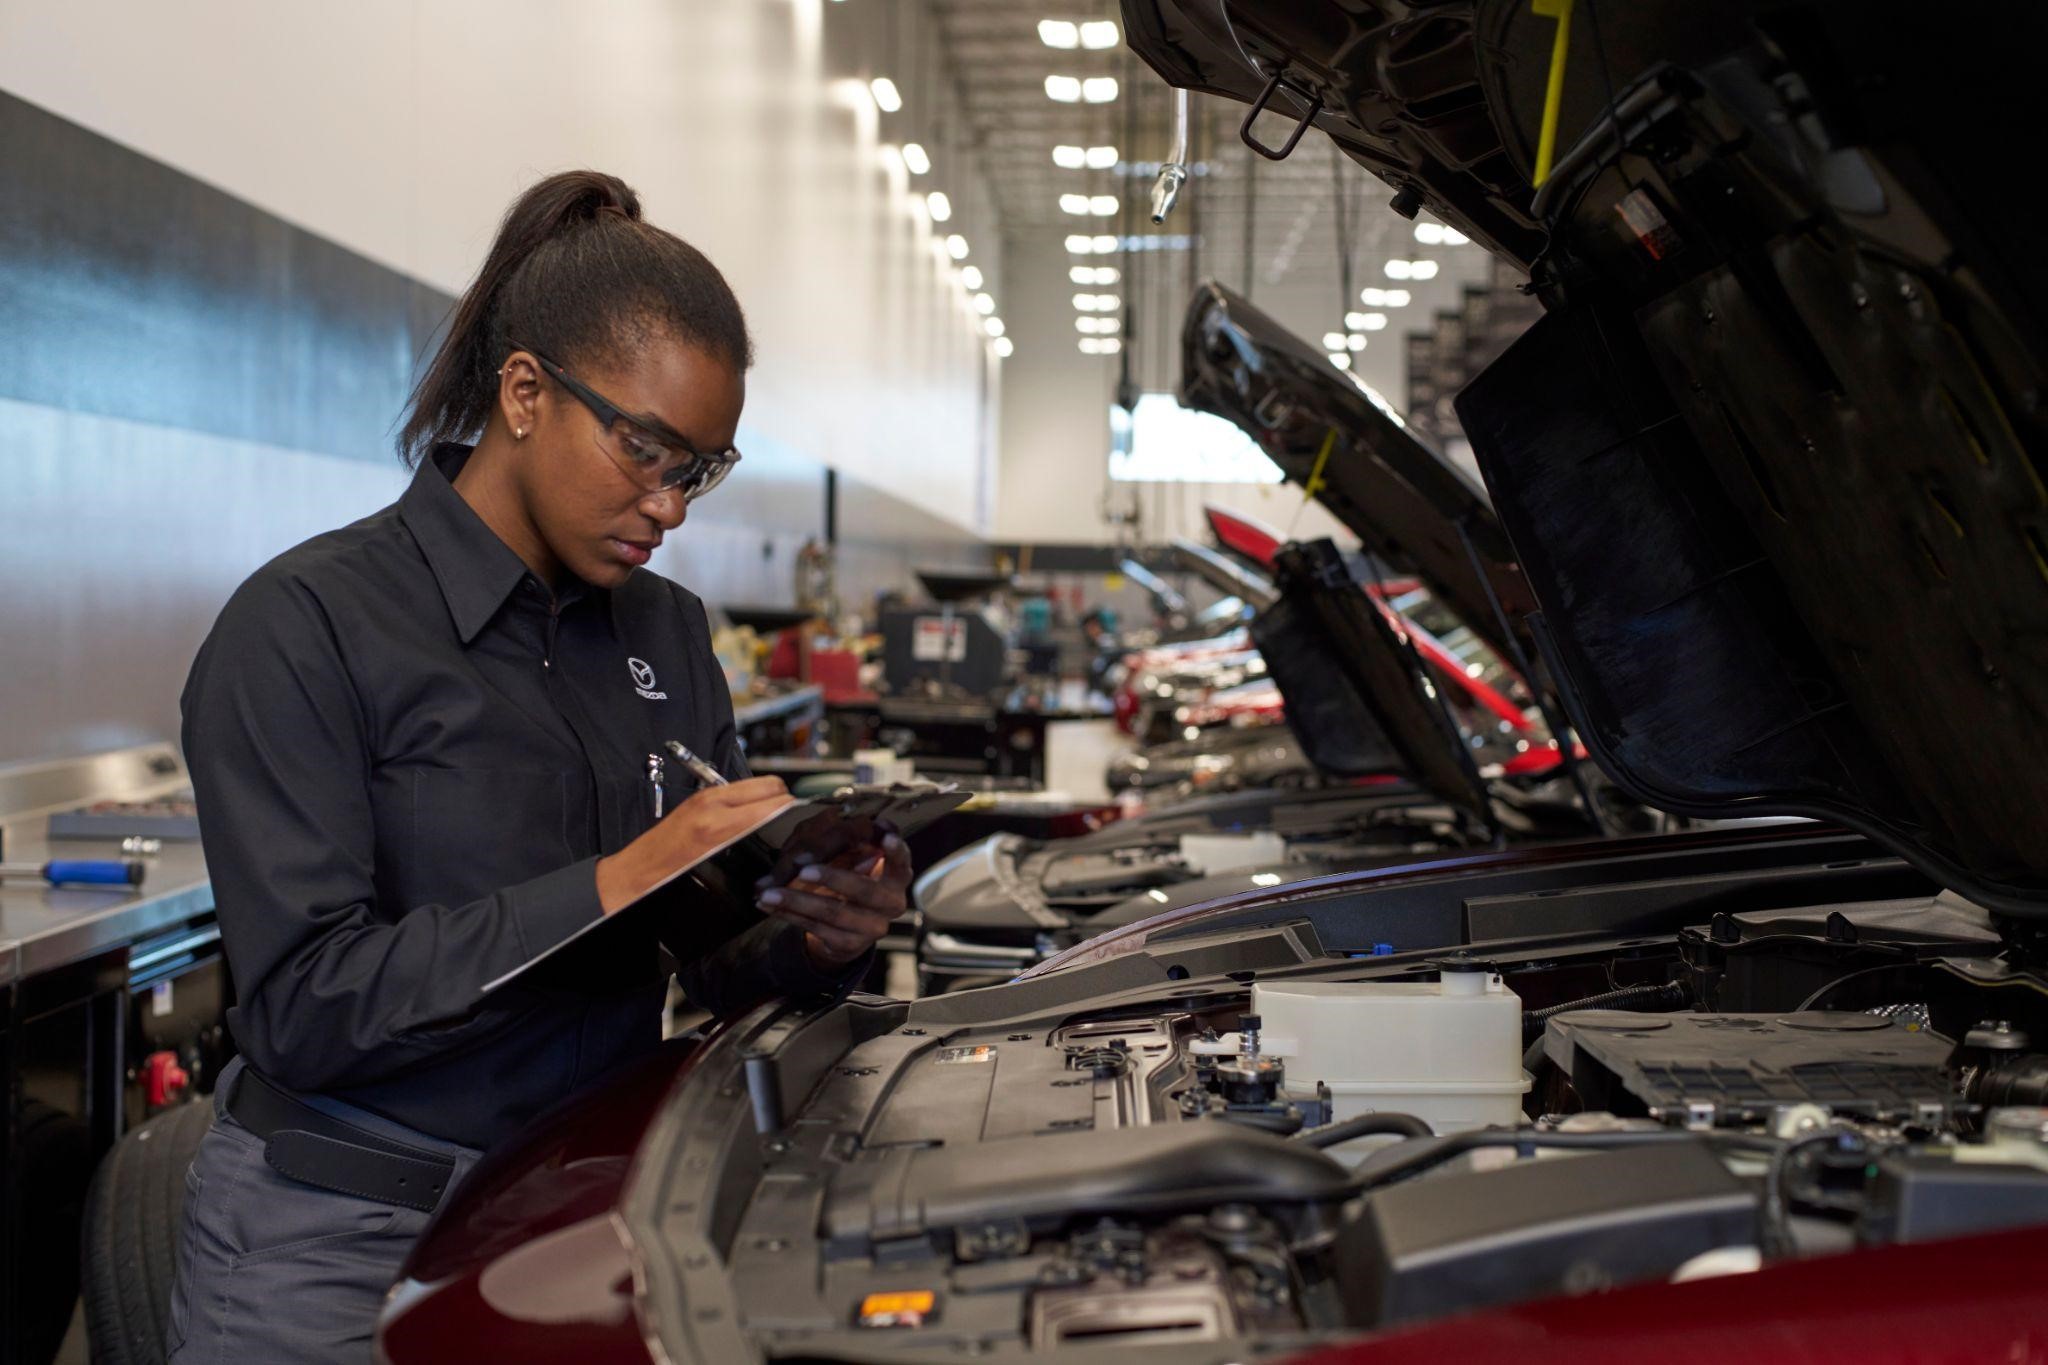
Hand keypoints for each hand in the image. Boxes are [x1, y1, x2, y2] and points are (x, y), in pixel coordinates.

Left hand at [595, 776, 791, 914]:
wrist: (629, 882)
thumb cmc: (665, 886)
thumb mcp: (715, 875)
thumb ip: (749, 849)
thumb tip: (777, 834)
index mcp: (718, 825)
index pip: (776, 801)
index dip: (794, 813)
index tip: (803, 826)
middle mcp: (712, 804)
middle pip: (772, 786)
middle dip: (785, 803)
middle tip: (789, 825)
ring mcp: (705, 798)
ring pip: (756, 785)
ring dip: (768, 800)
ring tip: (771, 823)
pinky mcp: (698, 799)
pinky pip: (737, 791)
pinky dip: (749, 801)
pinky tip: (748, 823)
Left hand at [757, 831, 911, 967]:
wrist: (850, 930)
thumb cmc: (852, 882)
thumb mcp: (855, 859)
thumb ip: (851, 841)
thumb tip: (837, 818)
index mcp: (897, 877)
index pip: (901, 862)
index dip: (896, 851)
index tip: (886, 837)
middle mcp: (891, 904)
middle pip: (864, 891)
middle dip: (833, 878)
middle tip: (804, 870)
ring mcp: (872, 927)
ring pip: (833, 912)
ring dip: (797, 900)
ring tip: (769, 892)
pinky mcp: (850, 944)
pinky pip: (816, 928)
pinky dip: (789, 914)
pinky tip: (770, 905)